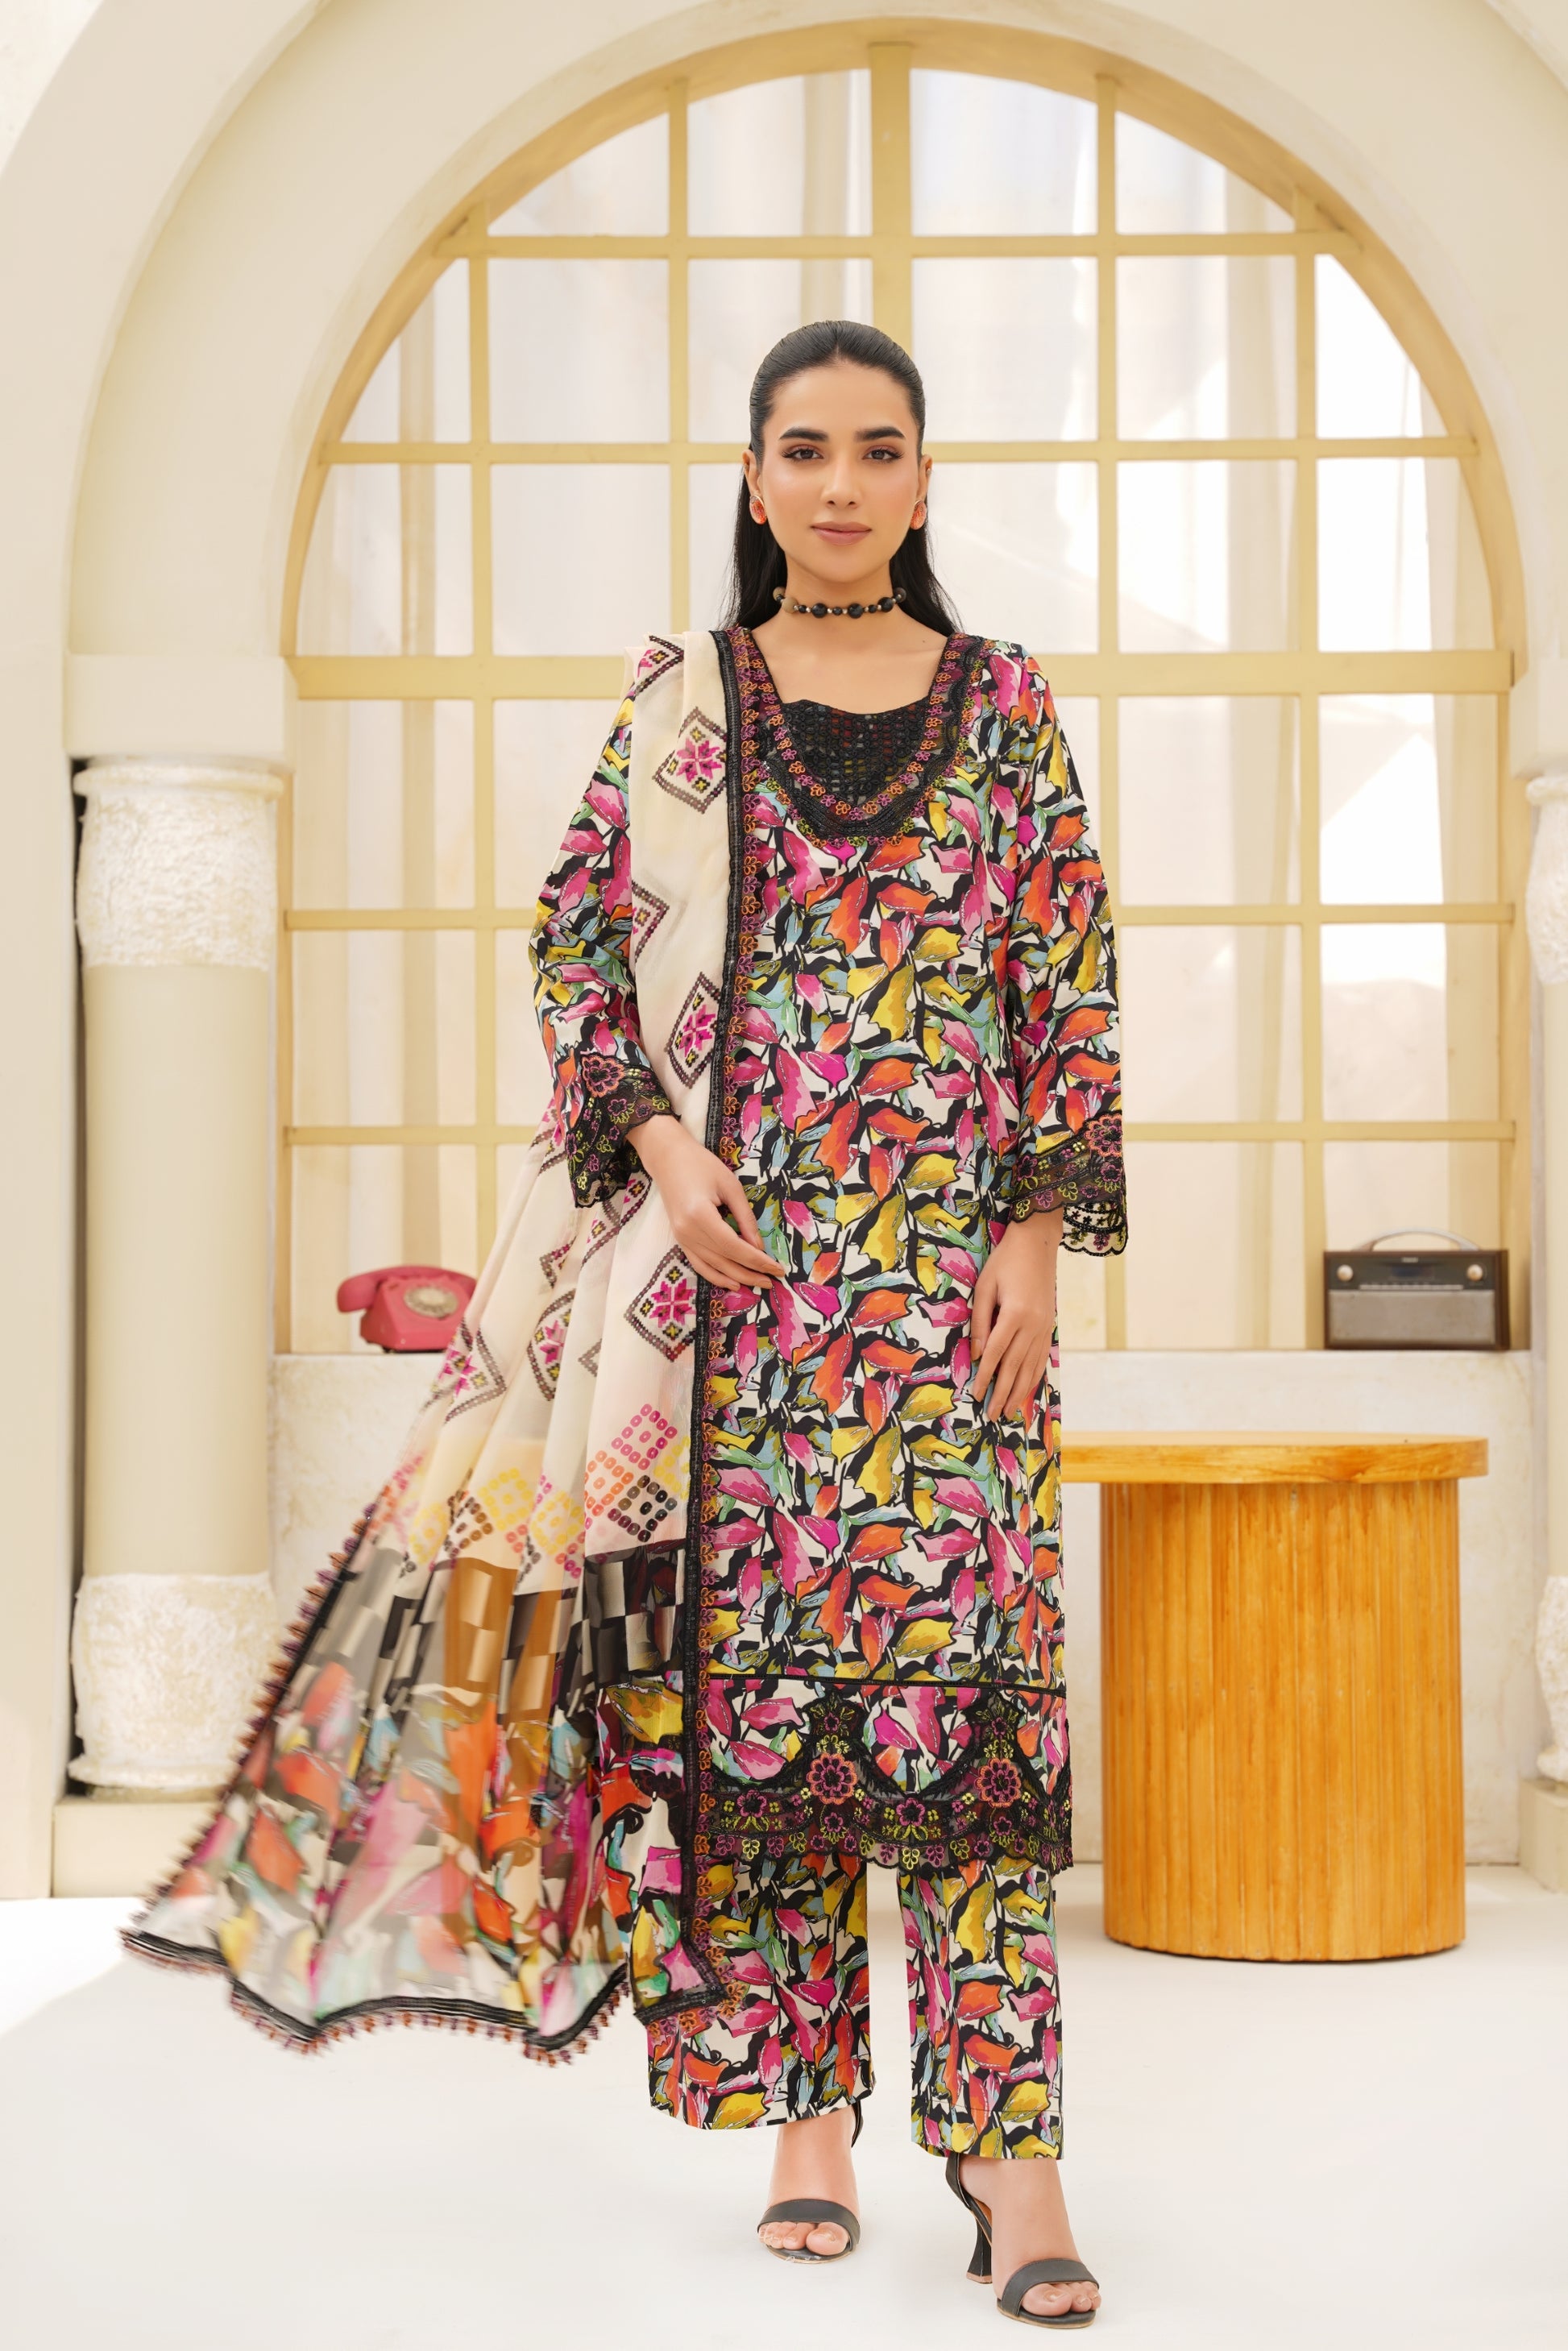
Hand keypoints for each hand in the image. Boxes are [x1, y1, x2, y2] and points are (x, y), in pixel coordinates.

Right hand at [629, 1115, 785, 1290]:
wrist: (668, 1158)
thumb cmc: (701, 1165)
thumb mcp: (730, 1186)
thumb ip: (745, 1217)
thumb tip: (759, 1246)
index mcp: (700, 1216)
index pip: (735, 1247)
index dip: (757, 1261)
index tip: (777, 1268)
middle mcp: (688, 1232)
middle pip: (725, 1260)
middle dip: (752, 1272)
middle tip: (774, 1280)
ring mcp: (681, 1238)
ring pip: (713, 1267)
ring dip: (737, 1278)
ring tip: (759, 1283)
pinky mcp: (680, 1240)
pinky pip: (699, 1264)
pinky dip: (716, 1276)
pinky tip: (733, 1282)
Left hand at [969, 1208, 1063, 1418]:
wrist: (1038, 1244)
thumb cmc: (1005, 1262)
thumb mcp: (985, 1287)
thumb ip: (980, 1322)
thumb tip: (975, 1355)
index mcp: (1015, 1314)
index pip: (995, 1353)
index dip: (985, 1376)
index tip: (976, 1395)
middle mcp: (1033, 1325)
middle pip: (1015, 1367)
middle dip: (1002, 1393)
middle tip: (992, 1415)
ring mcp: (1044, 1327)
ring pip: (1031, 1367)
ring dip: (1019, 1391)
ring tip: (1009, 1411)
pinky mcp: (1049, 1327)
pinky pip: (1041, 1358)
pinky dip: (1034, 1377)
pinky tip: (1027, 1391)